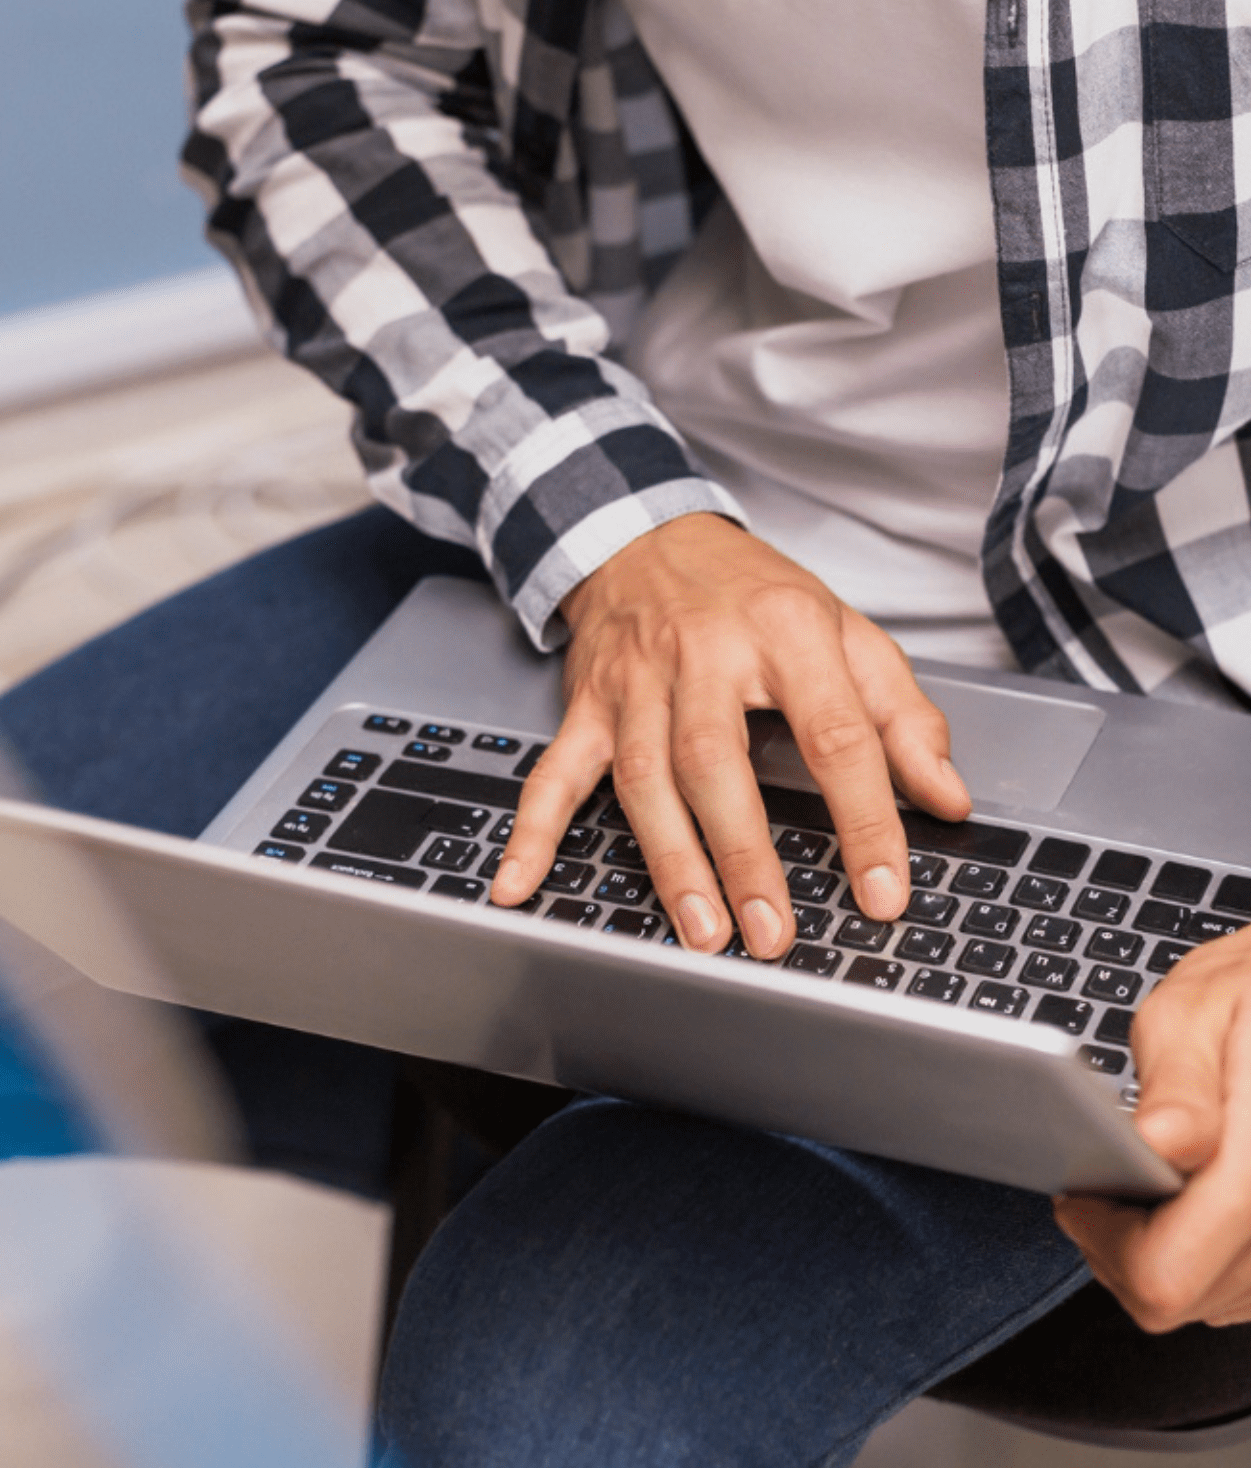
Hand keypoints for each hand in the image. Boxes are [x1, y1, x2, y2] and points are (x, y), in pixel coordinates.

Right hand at [490, 513, 971, 955]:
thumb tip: (948, 796)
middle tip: (772, 932)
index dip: (864, 819)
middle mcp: (702, 655)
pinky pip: (553, 773)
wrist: (643, 535)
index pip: (834, 734)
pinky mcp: (585, 707)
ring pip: (644, 778)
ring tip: (701, 931)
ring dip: (670, 862)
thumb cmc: (751, 594)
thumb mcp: (846, 629)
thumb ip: (902, 715)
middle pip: (716, 763)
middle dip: (744, 854)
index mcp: (785, 631)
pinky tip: (519, 884)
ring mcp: (634, 684)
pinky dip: (534, 833)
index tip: (882, 891)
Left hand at [1055, 927, 1250, 1327]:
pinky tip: (1194, 1195)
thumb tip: (1156, 1144)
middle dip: (1122, 1244)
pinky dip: (1203, 1254)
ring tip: (1162, 1174)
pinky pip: (1238, 1290)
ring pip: (1207, 1302)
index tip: (1083, 1185)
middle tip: (1114, 1175)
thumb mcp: (1202, 1010)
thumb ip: (1179, 1085)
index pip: (1161, 1275)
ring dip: (1164, 1250)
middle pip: (1176, 1300)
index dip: (1100, 1237)